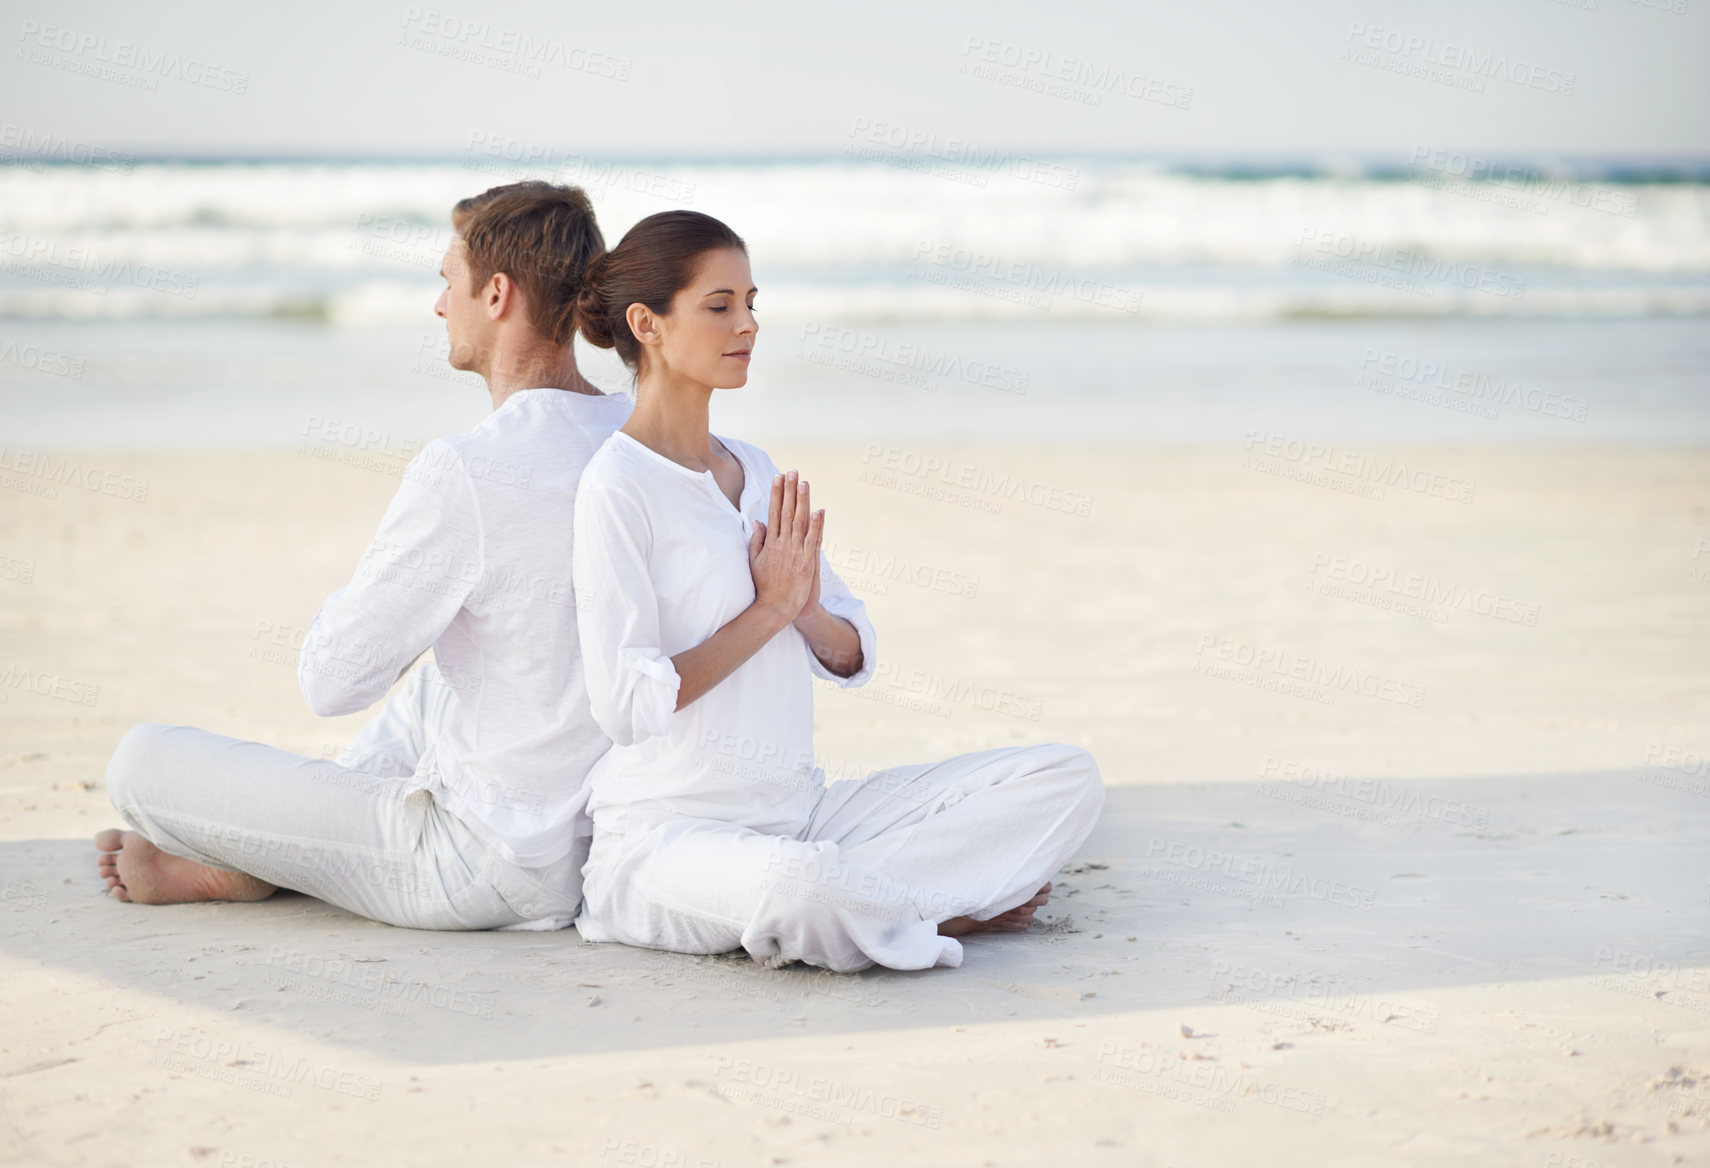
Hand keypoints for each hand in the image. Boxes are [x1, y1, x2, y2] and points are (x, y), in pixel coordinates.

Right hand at [747, 470, 822, 628]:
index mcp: (770, 543)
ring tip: (804, 483)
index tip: (778, 477)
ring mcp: (795, 554)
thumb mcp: (754, 562)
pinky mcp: (807, 564)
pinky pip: (813, 541)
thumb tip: (758, 521)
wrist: (775, 609)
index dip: (776, 494)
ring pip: (799, 522)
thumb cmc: (764, 586)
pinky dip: (816, 526)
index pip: (773, 512)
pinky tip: (819, 511)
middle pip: (786, 512)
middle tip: (792, 471)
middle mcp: (782, 545)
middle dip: (789, 491)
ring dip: (802, 501)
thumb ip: (757, 541)